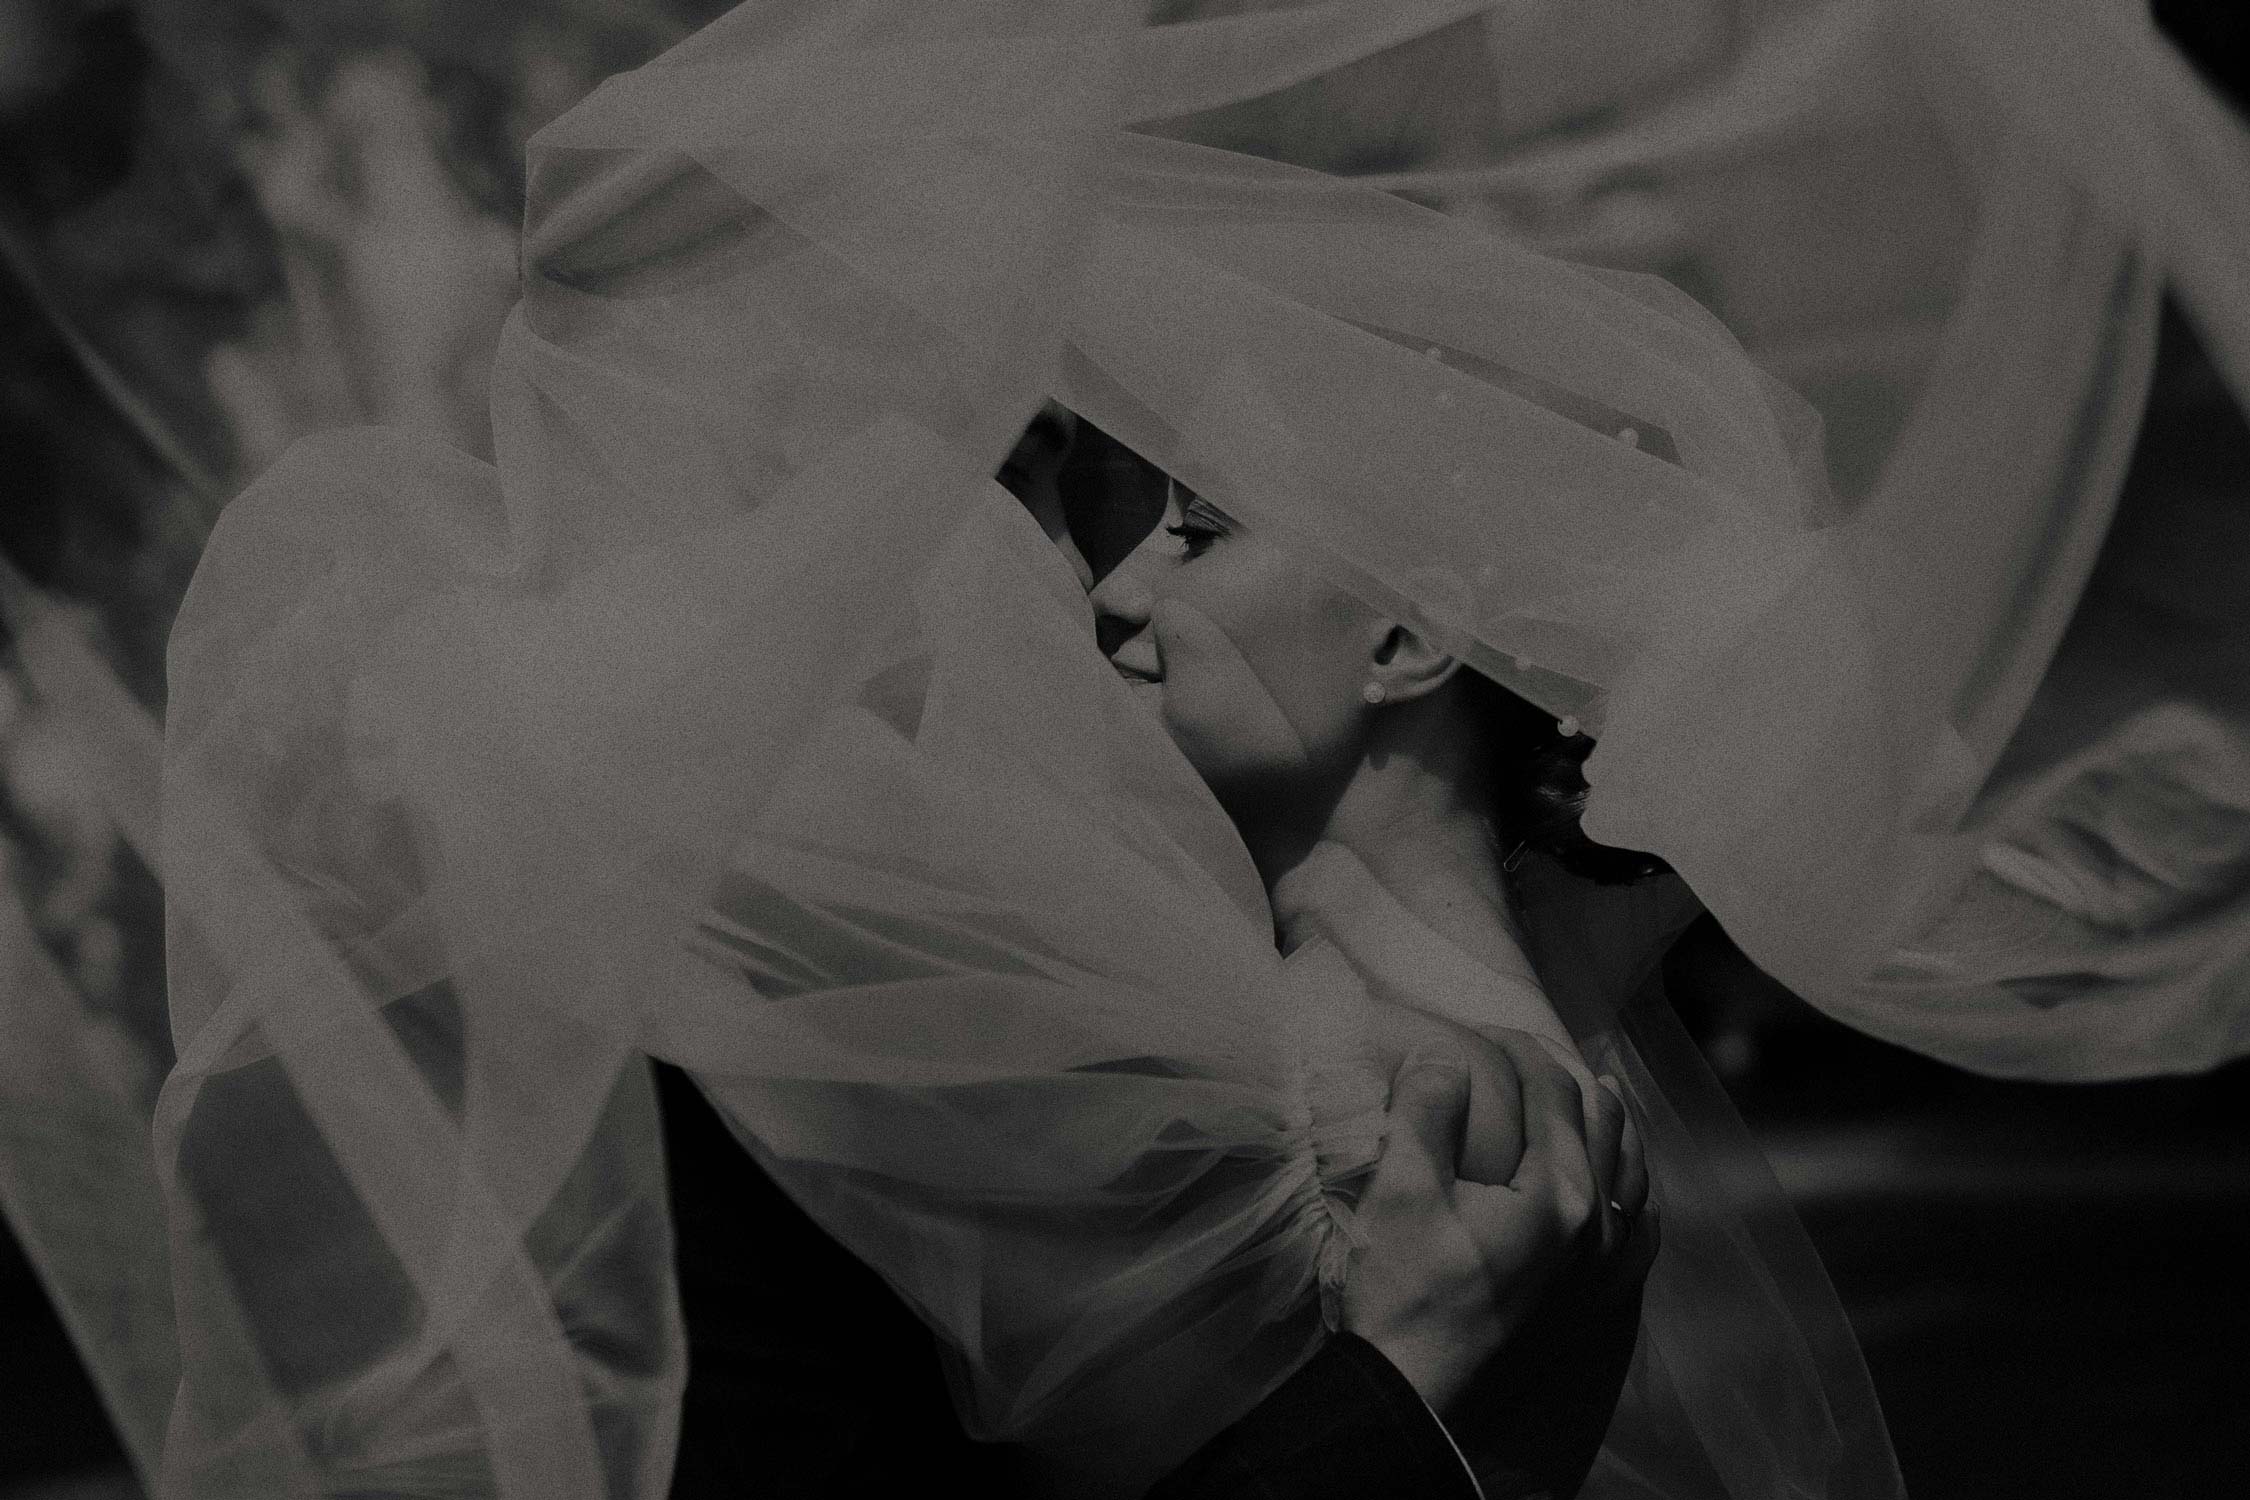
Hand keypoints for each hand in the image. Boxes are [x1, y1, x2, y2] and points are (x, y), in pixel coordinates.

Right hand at [1340, 1029, 1654, 1416]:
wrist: (1415, 1397)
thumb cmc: (1403, 1294)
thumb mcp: (1399, 1190)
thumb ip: (1426, 1109)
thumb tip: (1443, 1052)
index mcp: (1557, 1193)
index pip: (1554, 1094)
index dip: (1523, 1050)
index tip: (1490, 1030)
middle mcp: (1597, 1229)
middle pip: (1602, 1127)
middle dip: (1569, 1078)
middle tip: (1534, 1052)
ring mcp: (1602, 1272)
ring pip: (1631, 1177)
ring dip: (1616, 1127)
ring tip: (1601, 1094)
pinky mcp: (1593, 1305)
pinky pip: (1638, 1238)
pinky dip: (1637, 1197)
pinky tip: (1628, 1190)